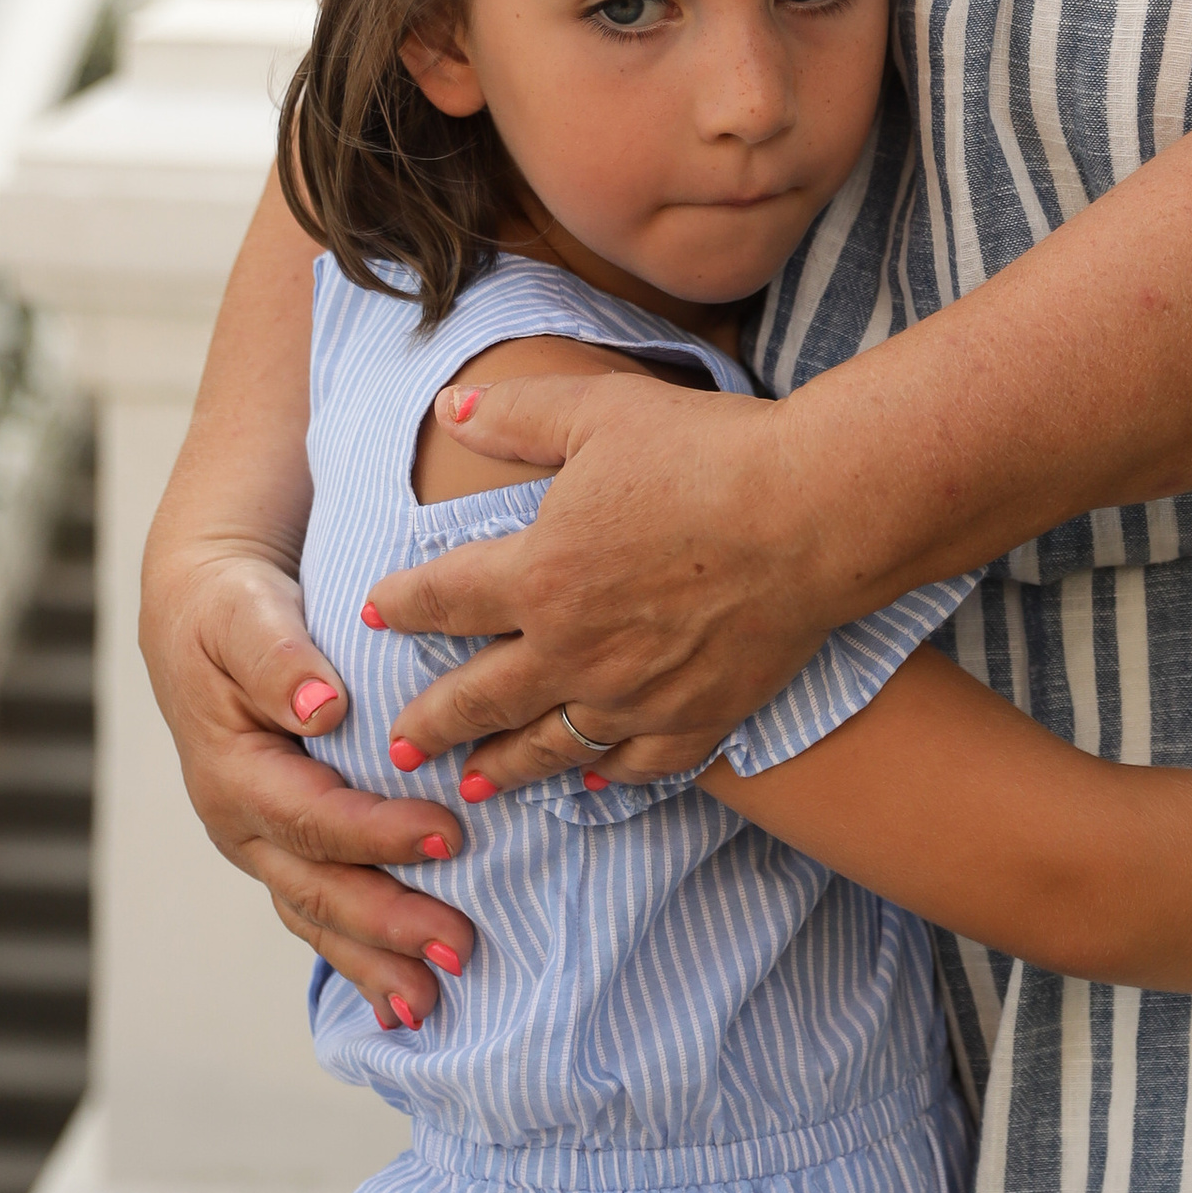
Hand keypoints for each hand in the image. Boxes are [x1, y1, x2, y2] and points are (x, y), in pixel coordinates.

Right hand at [138, 543, 475, 1015]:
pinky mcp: (284, 846)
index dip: (379, 833)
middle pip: (317, 887)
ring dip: (374, 961)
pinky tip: (402, 996)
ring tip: (432, 1003)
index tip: (449, 837)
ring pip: (316, 915)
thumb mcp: (244, 614)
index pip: (313, 817)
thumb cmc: (230, 607)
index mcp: (232, 772)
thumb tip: (322, 708)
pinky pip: (320, 910)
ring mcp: (260, 843)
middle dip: (387, 925)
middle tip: (458, 949)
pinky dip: (360, 953)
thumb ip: (280, 659)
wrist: (202, 608)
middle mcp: (241, 823)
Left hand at [362, 364, 840, 782]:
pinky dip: (607, 777)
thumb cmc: (709, 451)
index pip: (443, 600)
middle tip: (398, 744)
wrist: (816, 512)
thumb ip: (517, 414)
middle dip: (432, 722)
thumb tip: (450, 410)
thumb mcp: (600, 411)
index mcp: (540, 572)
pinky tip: (591, 782)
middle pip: (480, 696)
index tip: (376, 611)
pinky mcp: (698, 716)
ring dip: (504, 765)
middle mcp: (575, 649)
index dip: (400, 605)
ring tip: (476, 780)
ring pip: (550, 746)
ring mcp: (636, 694)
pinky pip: (637, 764)